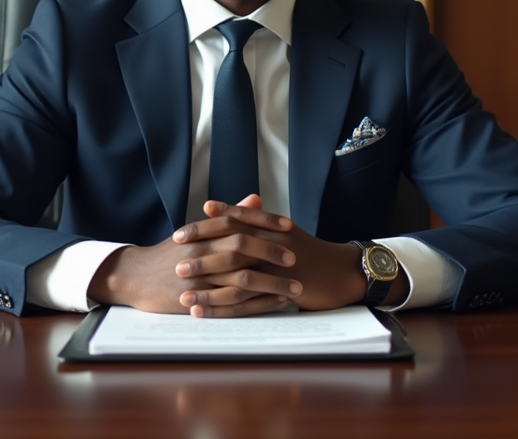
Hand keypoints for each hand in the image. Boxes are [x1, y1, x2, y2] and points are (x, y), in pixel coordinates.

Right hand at [88, 195, 300, 315]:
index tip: (290, 227)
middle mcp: (202, 252)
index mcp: (205, 233)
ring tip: (296, 289)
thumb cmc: (170, 252)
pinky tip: (275, 304)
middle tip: (296, 259)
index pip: (239, 223)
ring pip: (241, 280)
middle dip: (271, 254)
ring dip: (271, 284)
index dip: (266, 224)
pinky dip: (256, 304)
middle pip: (242, 250)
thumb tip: (256, 198)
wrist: (136, 276)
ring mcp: (200, 278)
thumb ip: (230, 215)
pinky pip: (232, 303)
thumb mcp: (198, 230)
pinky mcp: (198, 301)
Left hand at [194, 200, 365, 310]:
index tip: (180, 233)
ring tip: (181, 292)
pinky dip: (221, 308)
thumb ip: (262, 220)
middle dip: (200, 254)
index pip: (231, 223)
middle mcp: (271, 246)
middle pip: (229, 247)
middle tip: (174, 258)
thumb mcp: (287, 231)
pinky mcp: (280, 294)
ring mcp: (276, 271)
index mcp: (270, 229)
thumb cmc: (312, 252)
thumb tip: (242, 204)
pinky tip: (202, 311)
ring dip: (206, 285)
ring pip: (234, 278)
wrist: (343, 272)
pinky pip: (245, 303)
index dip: (204, 228)